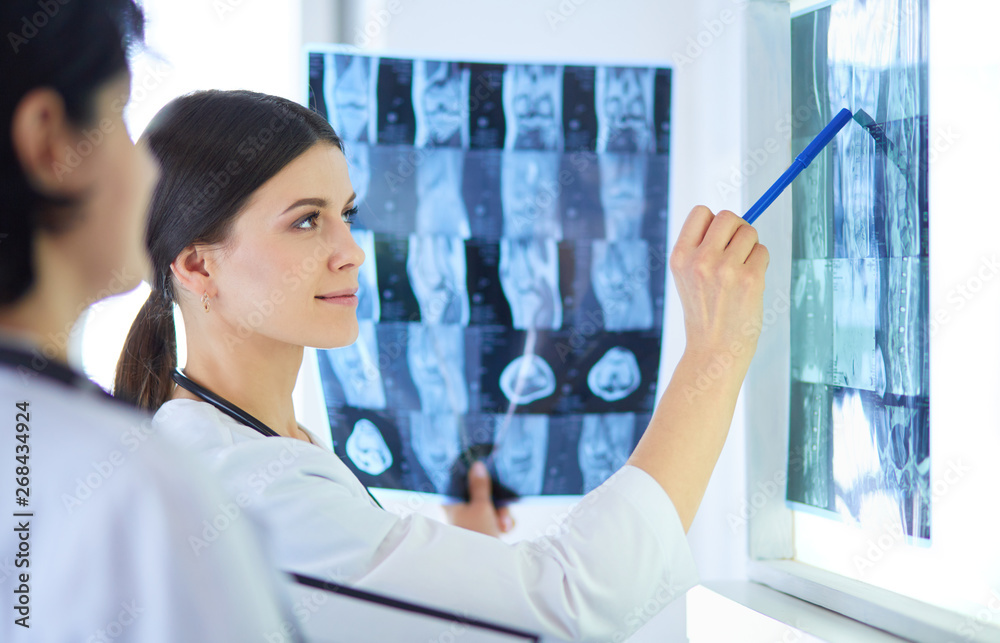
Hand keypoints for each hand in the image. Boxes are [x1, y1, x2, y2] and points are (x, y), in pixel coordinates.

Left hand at [443, 461, 513, 536]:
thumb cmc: (477, 535)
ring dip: (500, 514)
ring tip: (503, 525)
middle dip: (494, 502)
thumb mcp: (481, 506)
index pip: (458, 481)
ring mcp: (469, 523)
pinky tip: (504, 530)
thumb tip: (476, 465)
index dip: (472, 477)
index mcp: (449, 504)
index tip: (485, 472)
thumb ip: (480, 486)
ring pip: (489, 506)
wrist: (485, 569)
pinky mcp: (480, 532)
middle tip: (499, 511)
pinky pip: (493, 519)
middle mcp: (456, 512)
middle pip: (478, 494)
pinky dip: (501, 523)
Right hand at [669, 206, 768, 362]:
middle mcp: (700, 260)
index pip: (701, 212)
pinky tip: (750, 283)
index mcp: (680, 257)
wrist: (713, 351)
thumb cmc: (704, 313)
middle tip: (737, 250)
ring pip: (749, 232)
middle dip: (737, 228)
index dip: (713, 222)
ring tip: (742, 271)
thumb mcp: (687, 278)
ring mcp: (726, 269)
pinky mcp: (750, 279)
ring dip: (751, 247)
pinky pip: (763, 252)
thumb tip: (732, 221)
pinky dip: (761, 263)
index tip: (719, 238)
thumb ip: (700, 249)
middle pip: (728, 216)